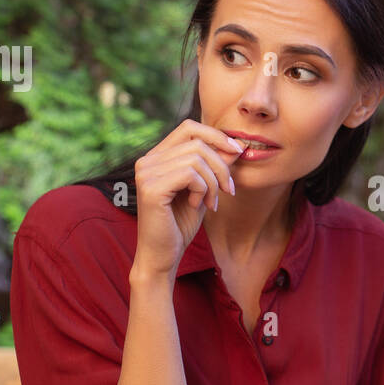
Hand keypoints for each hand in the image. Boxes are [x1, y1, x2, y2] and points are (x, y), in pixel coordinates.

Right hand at [130, 120, 243, 277]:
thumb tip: (236, 145)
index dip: (216, 136)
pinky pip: (190, 175)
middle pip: (198, 143)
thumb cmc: (180, 224)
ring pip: (197, 159)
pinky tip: (198, 205)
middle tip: (228, 190)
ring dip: (213, 182)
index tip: (237, 152)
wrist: (163, 256)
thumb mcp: (204, 189)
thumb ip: (215, 166)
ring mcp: (146, 173)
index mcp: (156, 156)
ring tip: (211, 202)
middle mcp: (147, 160)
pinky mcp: (151, 188)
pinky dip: (202, 190)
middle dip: (221, 166)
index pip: (189, 128)